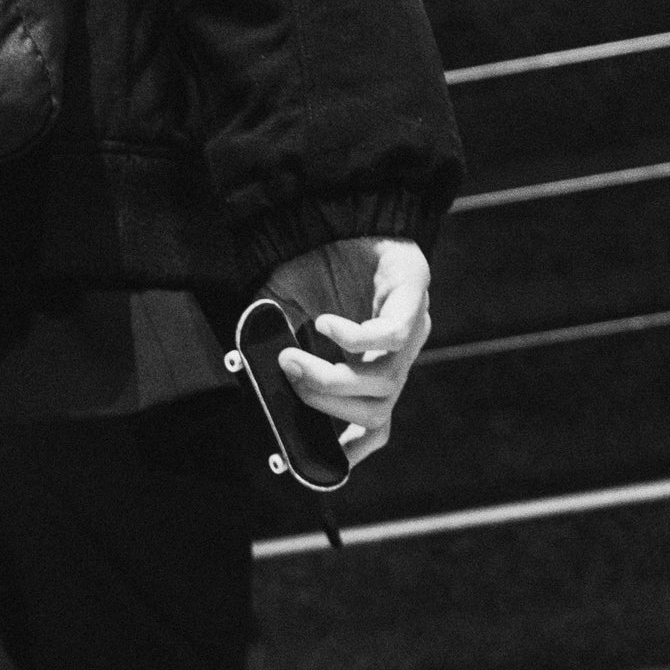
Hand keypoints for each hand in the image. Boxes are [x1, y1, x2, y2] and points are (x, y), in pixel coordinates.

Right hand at [266, 236, 432, 466]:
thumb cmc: (310, 265)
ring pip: (383, 385)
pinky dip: (356, 338)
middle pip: (375, 412)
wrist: (335, 210)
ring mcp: (411, 330)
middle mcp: (397, 357)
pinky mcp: (414, 296)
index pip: (375, 426)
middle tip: (286, 374)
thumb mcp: (284, 316)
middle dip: (324, 403)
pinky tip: (327, 324)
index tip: (321, 460)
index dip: (353, 450)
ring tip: (293, 355)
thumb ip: (274, 349)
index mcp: (372, 368)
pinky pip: (391, 337)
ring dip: (332, 378)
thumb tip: (255, 382)